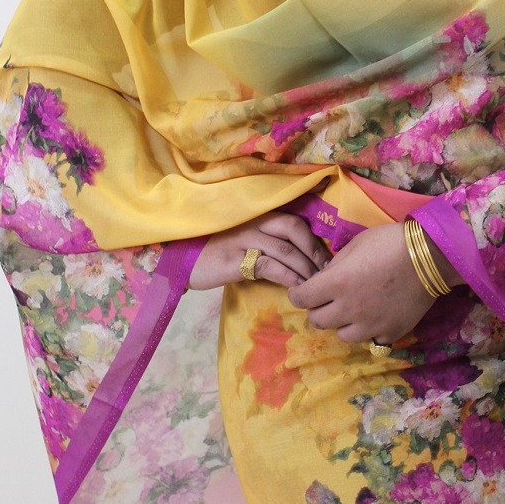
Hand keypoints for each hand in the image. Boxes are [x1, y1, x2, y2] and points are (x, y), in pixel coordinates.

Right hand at [189, 212, 330, 289]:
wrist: (177, 258)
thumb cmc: (211, 249)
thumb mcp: (240, 239)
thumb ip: (264, 241)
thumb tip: (297, 257)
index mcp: (256, 215)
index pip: (294, 219)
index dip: (314, 236)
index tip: (328, 255)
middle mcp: (253, 222)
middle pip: (294, 229)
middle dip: (315, 250)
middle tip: (327, 271)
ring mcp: (243, 239)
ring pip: (285, 249)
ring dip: (306, 267)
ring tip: (316, 284)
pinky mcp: (235, 259)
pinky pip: (270, 265)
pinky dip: (288, 276)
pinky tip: (297, 287)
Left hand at [288, 222, 456, 344]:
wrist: (431, 257)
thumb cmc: (391, 242)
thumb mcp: (356, 244)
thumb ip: (336, 265)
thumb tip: (326, 278)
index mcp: (336, 284)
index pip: (301, 298)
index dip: (298, 294)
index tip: (302, 291)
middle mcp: (349, 309)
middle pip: (317, 321)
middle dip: (317, 309)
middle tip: (326, 299)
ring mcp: (370, 326)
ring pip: (342, 335)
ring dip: (341, 323)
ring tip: (352, 311)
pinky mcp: (390, 333)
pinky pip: (371, 340)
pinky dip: (369, 331)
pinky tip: (376, 317)